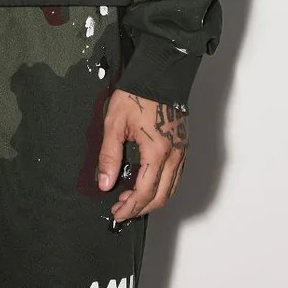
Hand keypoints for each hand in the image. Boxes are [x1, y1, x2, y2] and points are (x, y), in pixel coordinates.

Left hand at [96, 90, 188, 220]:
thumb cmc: (137, 94)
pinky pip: (175, 176)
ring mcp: (181, 151)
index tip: (116, 213)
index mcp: (157, 151)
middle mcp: (174, 155)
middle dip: (140, 208)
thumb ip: (109, 155)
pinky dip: (161, 187)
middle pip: (161, 196)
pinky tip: (146, 184)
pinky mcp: (183, 146)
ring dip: (151, 200)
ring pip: (170, 189)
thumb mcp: (114, 123)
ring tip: (130, 199)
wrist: (159, 74)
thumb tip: (105, 183)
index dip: (130, 207)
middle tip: (121, 209)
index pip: (145, 192)